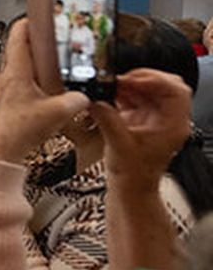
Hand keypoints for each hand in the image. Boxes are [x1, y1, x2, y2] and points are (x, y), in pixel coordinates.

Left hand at [0, 20, 88, 163]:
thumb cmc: (17, 132)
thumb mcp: (57, 113)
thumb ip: (76, 100)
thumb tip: (86, 97)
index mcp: (16, 71)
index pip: (19, 34)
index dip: (32, 20)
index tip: (43, 15)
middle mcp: (7, 78)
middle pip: (21, 49)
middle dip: (38, 41)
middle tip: (54, 38)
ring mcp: (5, 90)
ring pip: (21, 67)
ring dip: (36, 62)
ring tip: (53, 62)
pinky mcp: (7, 104)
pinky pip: (21, 84)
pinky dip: (34, 80)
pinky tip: (46, 90)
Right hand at [91, 69, 192, 192]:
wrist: (130, 190)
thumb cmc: (133, 176)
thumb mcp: (118, 145)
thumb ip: (107, 119)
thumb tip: (94, 99)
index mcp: (174, 125)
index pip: (174, 90)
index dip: (154, 80)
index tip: (132, 79)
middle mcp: (169, 119)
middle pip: (163, 86)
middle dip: (140, 79)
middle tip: (120, 81)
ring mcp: (156, 118)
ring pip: (148, 90)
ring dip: (129, 86)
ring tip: (110, 88)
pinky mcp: (143, 120)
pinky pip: (136, 98)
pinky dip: (122, 94)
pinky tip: (109, 97)